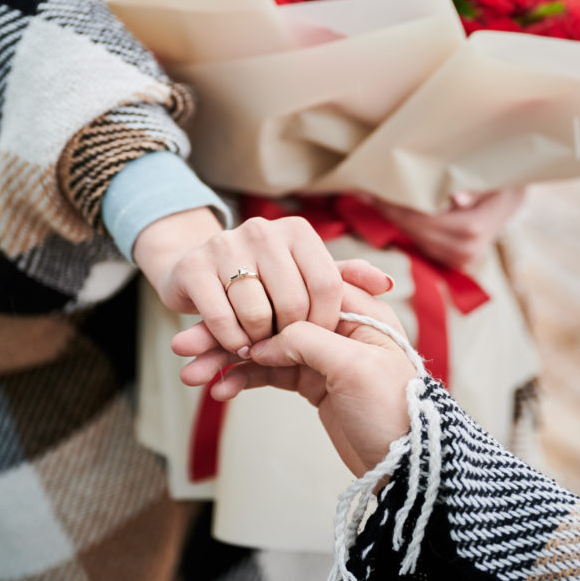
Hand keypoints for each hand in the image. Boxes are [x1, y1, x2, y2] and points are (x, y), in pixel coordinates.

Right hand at [134, 207, 392, 354]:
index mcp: (297, 231)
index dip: (326, 320)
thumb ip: (346, 278)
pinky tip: (234, 350)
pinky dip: (229, 344)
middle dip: (292, 337)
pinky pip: (220, 320)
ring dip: (259, 344)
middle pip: (293, 302)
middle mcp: (262, 231)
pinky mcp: (193, 269)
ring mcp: (224, 246)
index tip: (318, 339)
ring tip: (258, 349)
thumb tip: (386, 283)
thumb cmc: (263, 282)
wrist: (194, 275)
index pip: (327, 283)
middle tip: (285, 349)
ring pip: (256, 315)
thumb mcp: (308, 276)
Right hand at [174, 281, 415, 476]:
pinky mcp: (309, 383)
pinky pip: (267, 374)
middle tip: (183, 345)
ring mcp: (319, 356)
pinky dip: (242, 380)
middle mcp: (334, 327)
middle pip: (271, 319)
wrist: (407, 466)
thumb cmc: (393, 410)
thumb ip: (308, 340)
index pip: (295, 290)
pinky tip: (218, 389)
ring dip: (226, 359)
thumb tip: (265, 338)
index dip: (256, 300)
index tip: (219, 315)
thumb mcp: (355, 367)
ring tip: (190, 373)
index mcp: (355, 310)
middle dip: (227, 333)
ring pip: (263, 348)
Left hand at [373, 188, 524, 267]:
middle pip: (414, 230)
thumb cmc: (502, 179)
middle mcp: (465, 251)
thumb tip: (457, 198)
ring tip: (371, 196)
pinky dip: (405, 225)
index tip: (373, 188)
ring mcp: (459, 259)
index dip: (396, 205)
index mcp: (474, 229)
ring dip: (393, 218)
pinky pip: (421, 242)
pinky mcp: (453, 260)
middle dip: (388, 210)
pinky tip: (388, 207)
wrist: (514, 198)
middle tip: (364, 190)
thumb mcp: (493, 175)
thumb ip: (474, 186)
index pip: (423, 220)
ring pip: (414, 238)